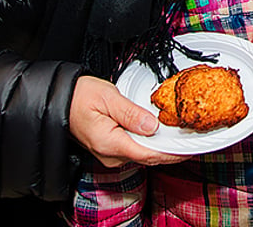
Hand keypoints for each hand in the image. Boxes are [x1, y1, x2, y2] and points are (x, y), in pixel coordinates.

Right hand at [69, 76, 186, 167]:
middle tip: (191, 141)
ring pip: (143, 155)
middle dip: (170, 151)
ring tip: (180, 137)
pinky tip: (161, 136)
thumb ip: (131, 113)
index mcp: (110, 143)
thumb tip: (152, 126)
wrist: (61, 100)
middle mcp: (110, 154)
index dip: (171, 153)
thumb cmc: (80, 96)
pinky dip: (150, 145)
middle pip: (148, 157)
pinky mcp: (111, 149)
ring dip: (161, 148)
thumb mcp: (108, 97)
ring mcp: (110, 154)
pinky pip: (135, 150)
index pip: (148, 154)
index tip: (188, 148)